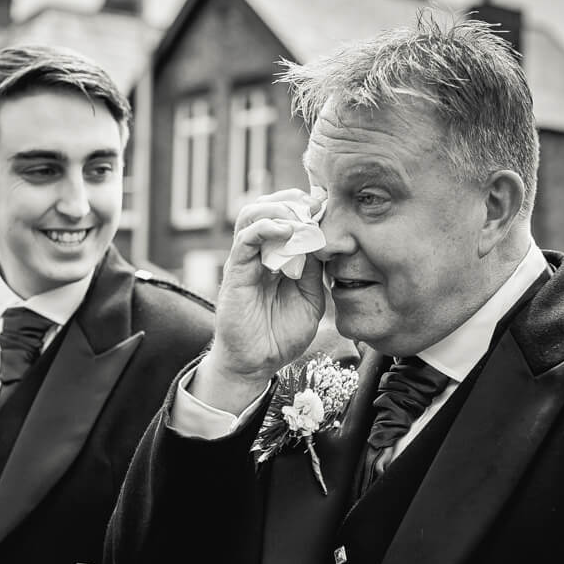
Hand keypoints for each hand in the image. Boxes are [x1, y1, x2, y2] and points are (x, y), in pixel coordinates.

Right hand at [191, 189, 326, 411]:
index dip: (305, 205)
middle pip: (267, 206)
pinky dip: (266, 227)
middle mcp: (259, 254)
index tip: (327, 206)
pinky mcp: (236, 272)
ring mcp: (245, 261)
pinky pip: (246, 238)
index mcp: (277, 257)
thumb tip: (322, 240)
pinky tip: (287, 231)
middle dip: (293, 200)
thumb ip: (314, 270)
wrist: (257, 363)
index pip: (286, 215)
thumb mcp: (311, 298)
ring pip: (252, 214)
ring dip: (278, 208)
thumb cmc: (281, 334)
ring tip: (300, 218)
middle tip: (316, 207)